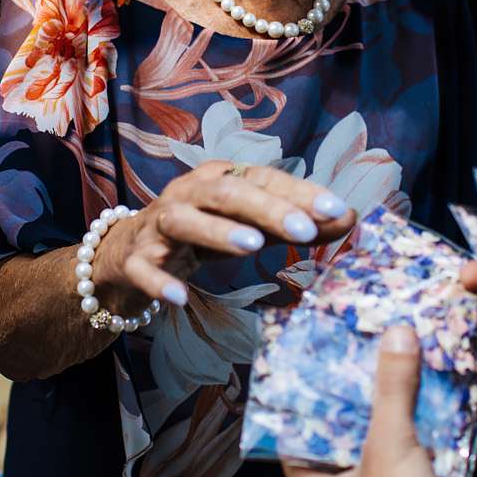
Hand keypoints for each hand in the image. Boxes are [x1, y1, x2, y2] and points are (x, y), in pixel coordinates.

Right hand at [92, 162, 355, 308]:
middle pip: (227, 192)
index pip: (263, 178)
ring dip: (218, 231)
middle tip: (305, 230)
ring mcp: (158, 225)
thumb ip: (295, 223)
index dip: (299, 193)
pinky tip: (180, 298)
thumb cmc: (201, 234)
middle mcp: (188, 193)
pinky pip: (145, 268)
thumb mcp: (249, 226)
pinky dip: (160, 282)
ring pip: (185, 220)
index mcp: (220, 178)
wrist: (127, 254)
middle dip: (268, 209)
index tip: (336, 211)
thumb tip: (348, 218)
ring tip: (252, 246)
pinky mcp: (135, 259)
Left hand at [284, 327, 476, 476]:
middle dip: (358, 399)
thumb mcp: (388, 445)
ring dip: (396, 411)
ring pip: (385, 447)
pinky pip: (419, 458)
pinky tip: (434, 395)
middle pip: (345, 439)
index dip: (305, 404)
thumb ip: (392, 388)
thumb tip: (397, 334)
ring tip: (399, 362)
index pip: (297, 441)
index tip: (315, 364)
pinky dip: (426, 431)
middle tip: (363, 353)